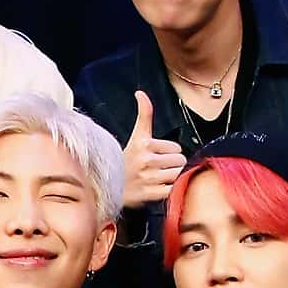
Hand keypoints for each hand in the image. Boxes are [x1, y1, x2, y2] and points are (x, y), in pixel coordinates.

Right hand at [123, 92, 186, 210]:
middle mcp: (146, 160)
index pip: (176, 148)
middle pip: (180, 161)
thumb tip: (140, 93)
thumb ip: (144, 114)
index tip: (156, 156)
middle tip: (158, 169)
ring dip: (172, 178)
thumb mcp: (135, 136)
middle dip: (172, 165)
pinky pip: (173, 189)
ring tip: (158, 179)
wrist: (107, 187)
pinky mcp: (150, 194)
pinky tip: (158, 189)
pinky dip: (169, 190)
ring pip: (178, 174)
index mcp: (143, 144)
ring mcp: (149, 178)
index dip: (169, 153)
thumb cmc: (126, 162)